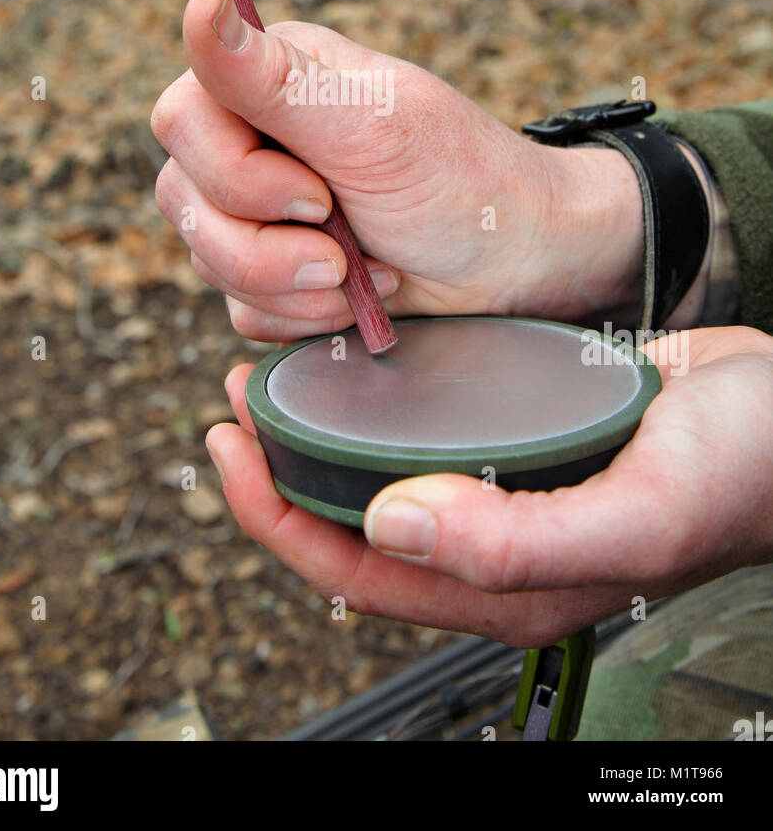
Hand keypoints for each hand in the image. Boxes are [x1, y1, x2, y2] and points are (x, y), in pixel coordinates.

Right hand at [151, 0, 644, 341]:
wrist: (516, 267)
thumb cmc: (461, 181)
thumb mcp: (371, 126)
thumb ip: (273, 77)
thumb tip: (199, 1)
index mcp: (268, 77)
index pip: (180, 119)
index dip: (237, 175)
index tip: (320, 194)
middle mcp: (251, 135)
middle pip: (183, 199)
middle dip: (268, 247)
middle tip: (344, 246)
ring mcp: (257, 207)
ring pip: (206, 261)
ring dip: (292, 286)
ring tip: (362, 274)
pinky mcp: (271, 269)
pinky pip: (240, 308)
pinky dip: (301, 316)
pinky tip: (356, 297)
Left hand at [205, 326, 772, 645]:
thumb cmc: (739, 473)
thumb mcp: (635, 513)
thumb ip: (516, 541)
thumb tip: (389, 526)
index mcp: (510, 589)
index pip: (359, 573)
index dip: (278, 519)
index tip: (231, 449)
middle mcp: (497, 549)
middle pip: (354, 527)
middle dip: (282, 472)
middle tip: (237, 402)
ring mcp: (508, 493)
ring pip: (385, 477)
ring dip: (323, 434)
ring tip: (275, 377)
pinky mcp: (523, 441)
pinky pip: (429, 434)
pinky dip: (378, 406)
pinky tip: (358, 363)